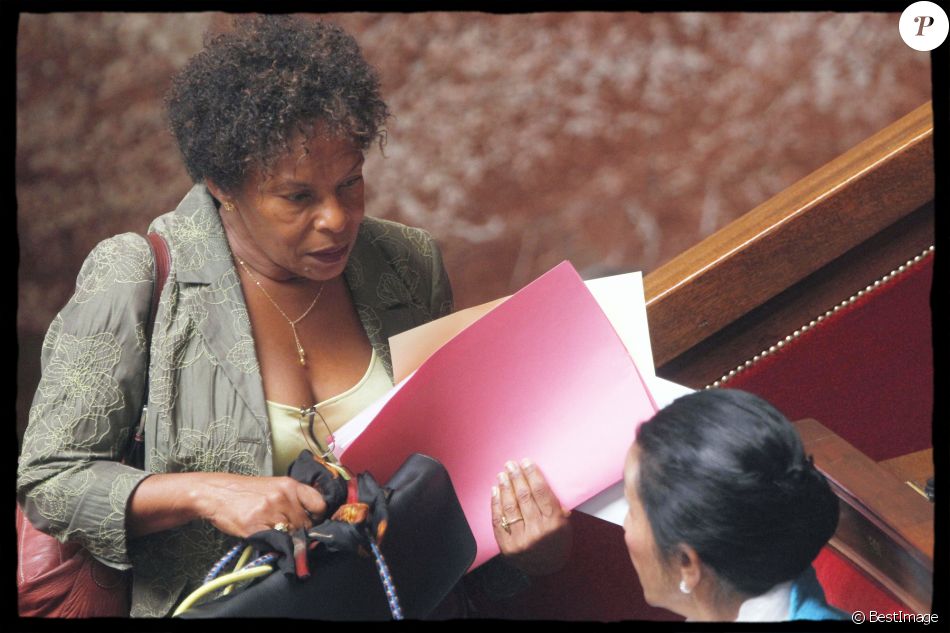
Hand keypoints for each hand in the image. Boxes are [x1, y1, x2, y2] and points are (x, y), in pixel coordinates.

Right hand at [196, 473, 326, 537]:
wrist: (215, 493)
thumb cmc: (245, 491)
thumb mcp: (273, 486)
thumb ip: (292, 499)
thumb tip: (311, 518)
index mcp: (289, 485)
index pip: (319, 504)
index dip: (318, 516)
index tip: (313, 521)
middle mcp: (282, 497)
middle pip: (305, 524)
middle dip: (300, 530)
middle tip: (288, 530)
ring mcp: (269, 512)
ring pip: (291, 535)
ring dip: (286, 538)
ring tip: (274, 531)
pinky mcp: (255, 527)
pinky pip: (274, 541)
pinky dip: (272, 542)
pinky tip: (264, 534)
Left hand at [491, 458, 572, 575]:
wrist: (549, 570)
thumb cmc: (557, 542)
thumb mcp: (564, 524)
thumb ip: (555, 505)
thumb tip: (539, 480)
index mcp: (554, 523)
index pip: (541, 492)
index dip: (532, 474)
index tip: (526, 462)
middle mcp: (537, 531)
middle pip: (524, 496)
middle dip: (516, 477)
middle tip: (511, 464)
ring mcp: (521, 540)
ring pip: (510, 507)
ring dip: (505, 487)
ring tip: (502, 474)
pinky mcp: (508, 547)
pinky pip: (498, 521)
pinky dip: (495, 504)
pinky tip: (495, 491)